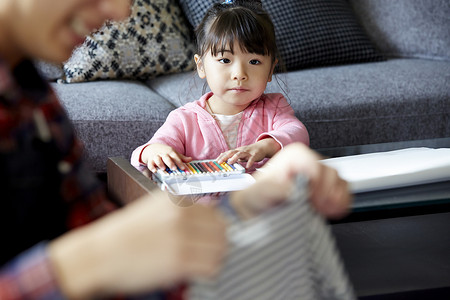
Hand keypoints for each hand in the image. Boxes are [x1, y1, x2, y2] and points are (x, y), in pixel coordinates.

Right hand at [49, 191, 227, 298]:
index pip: (216, 214)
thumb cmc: (123, 235)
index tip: (211, 239)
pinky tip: (196, 272)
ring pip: (220, 249)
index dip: (216, 230)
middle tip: (210, 253)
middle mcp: (182, 216)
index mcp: (176, 202)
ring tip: (201, 263)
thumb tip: (208, 216)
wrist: (98, 255)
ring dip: (215, 258)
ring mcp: (182, 238)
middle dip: (219, 243)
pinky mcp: (179, 261)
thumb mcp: (152, 209)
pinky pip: (211, 267)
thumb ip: (180, 210)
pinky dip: (208, 271)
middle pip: (222, 231)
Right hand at [141, 143, 191, 171]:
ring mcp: (156, 157)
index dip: (179, 162)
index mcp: (170, 152)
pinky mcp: (150, 160)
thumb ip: (182, 158)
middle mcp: (163, 154)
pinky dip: (152, 167)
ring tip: (163, 169)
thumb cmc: (166, 152)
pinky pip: (150, 164)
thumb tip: (190, 159)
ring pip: (157, 159)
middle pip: (166, 157)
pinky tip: (155, 171)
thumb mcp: (174, 153)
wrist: (153, 148)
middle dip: (170, 163)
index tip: (183, 168)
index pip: (175, 156)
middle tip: (174, 168)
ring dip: (160, 164)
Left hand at [217, 138, 280, 168]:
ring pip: (240, 154)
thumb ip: (233, 156)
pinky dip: (249, 162)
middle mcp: (241, 151)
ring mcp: (248, 152)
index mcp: (237, 151)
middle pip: (231, 152)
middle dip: (225, 157)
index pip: (227, 153)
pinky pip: (252, 159)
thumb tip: (224, 159)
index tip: (215, 161)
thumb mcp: (240, 153)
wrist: (261, 147)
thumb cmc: (250, 152)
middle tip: (219, 162)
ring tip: (230, 162)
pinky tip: (247, 167)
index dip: (221, 157)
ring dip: (234, 158)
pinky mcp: (255, 155)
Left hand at [230, 143, 351, 219]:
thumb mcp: (262, 190)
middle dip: (327, 193)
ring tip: (324, 211)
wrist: (258, 205)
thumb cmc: (258, 194)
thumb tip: (294, 191)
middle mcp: (310, 161)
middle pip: (331, 174)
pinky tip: (334, 211)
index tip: (312, 199)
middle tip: (317, 208)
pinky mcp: (326, 187)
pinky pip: (343, 191)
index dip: (317, 185)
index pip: (316, 167)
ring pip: (340, 182)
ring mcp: (320, 174)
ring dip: (336, 198)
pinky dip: (342, 201)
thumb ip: (277, 189)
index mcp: (296, 155)